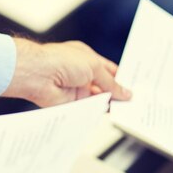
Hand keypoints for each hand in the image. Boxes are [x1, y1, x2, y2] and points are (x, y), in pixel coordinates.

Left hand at [2, 39, 131, 106]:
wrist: (38, 75)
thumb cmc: (61, 61)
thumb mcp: (95, 67)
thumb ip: (111, 83)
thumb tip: (126, 93)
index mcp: (87, 58)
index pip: (108, 69)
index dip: (121, 77)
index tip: (134, 86)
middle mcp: (81, 73)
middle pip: (104, 85)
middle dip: (118, 92)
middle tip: (134, 100)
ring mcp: (76, 88)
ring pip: (98, 98)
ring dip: (110, 102)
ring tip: (128, 109)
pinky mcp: (71, 103)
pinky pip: (89, 109)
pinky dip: (99, 111)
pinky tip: (112, 114)